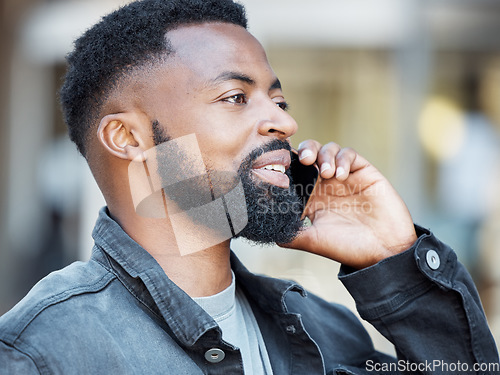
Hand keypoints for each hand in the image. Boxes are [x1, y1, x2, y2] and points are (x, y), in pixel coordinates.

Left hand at [283, 140, 417, 268]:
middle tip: (303, 160)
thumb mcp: (313, 241)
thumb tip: (268, 230)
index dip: (287, 165)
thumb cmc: (348, 248)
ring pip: (328, 149)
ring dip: (323, 155)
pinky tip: (341, 174)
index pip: (295, 172)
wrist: (384, 252)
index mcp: (312, 197)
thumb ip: (291, 234)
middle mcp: (326, 184)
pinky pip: (350, 154)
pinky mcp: (364, 172)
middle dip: (304, 151)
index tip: (281, 167)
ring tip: (325, 172)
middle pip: (309, 154)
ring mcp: (345, 177)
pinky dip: (342, 158)